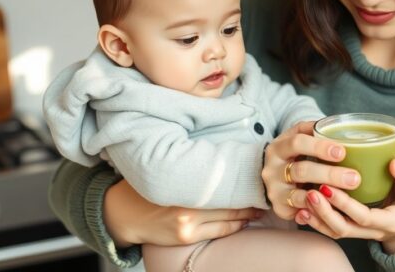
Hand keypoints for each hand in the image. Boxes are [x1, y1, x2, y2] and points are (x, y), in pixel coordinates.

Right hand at [105, 179, 260, 246]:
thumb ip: (196, 165)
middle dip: (251, 198)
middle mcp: (188, 202)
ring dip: (248, 213)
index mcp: (186, 181)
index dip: (244, 180)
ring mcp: (187, 222)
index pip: (224, 180)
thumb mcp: (173, 170)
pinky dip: (235, 225)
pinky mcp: (186, 236)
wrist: (126, 213)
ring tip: (262, 207)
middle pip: (230, 200)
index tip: (259, 175)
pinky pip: (220, 232)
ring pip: (229, 218)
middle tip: (268, 192)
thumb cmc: (153, 187)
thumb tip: (224, 157)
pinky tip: (245, 220)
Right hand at [261, 121, 360, 219]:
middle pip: (301, 171)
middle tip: (354, 178)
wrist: (273, 175)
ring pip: (301, 195)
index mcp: (279, 147)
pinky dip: (317, 211)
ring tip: (347, 196)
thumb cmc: (294, 153)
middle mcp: (272, 169)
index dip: (319, 147)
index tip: (342, 151)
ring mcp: (274, 190)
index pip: (297, 143)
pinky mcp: (280, 208)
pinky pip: (300, 212)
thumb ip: (317, 131)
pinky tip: (333, 210)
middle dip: (330, 174)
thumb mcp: (299, 137)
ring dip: (325, 196)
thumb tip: (347, 130)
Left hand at [294, 135, 394, 253]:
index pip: (365, 218)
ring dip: (318, 216)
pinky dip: (316, 221)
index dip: (346, 205)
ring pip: (335, 231)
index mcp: (391, 221)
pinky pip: (331, 230)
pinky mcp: (351, 229)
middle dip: (326, 211)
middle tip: (313, 190)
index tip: (331, 186)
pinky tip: (302, 208)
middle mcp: (373, 232)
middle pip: (344, 228)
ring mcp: (360, 233)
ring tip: (305, 196)